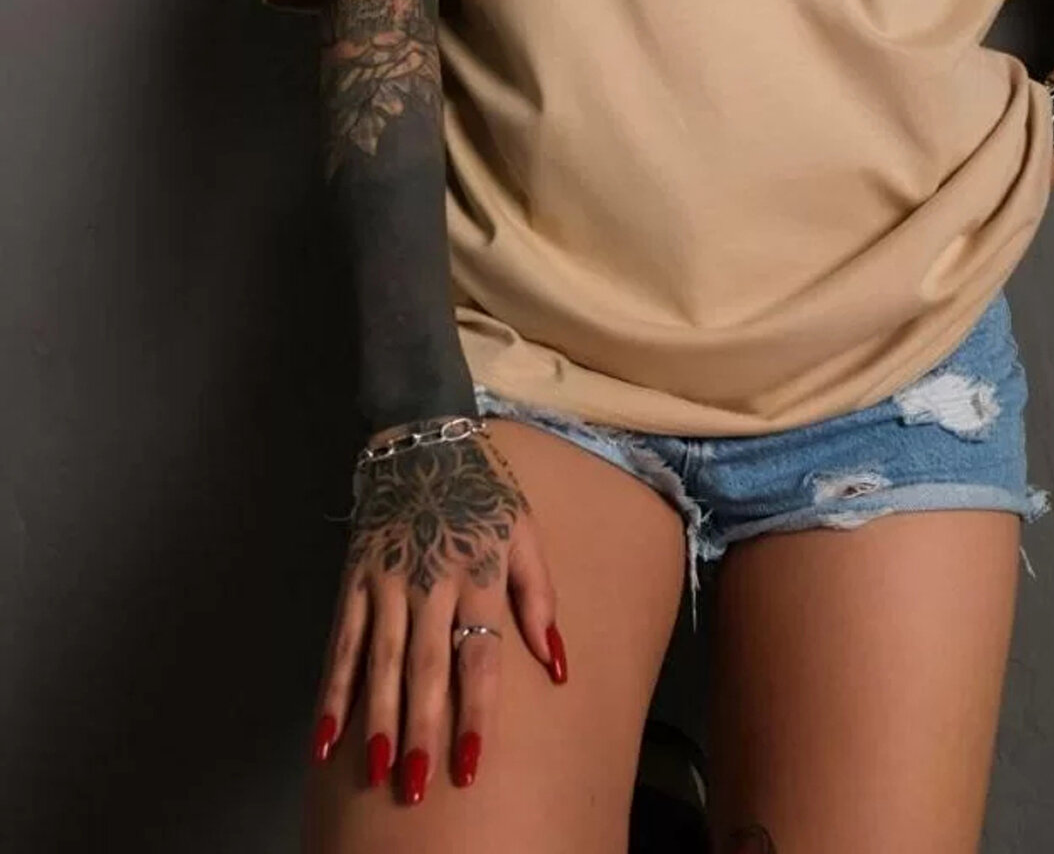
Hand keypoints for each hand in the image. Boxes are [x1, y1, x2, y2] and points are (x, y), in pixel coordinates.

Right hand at [309, 425, 566, 802]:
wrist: (421, 436)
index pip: (478, 652)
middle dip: (424, 728)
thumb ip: (540, 597)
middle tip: (420, 785)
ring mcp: (388, 579)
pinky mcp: (355, 577)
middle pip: (427, 664)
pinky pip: (341, 642)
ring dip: (378, 719)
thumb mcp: (525, 530)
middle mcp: (433, 579)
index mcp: (481, 570)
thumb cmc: (483, 492)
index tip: (472, 765)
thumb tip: (558, 665)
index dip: (475, 711)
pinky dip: (333, 691)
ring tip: (378, 771)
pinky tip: (325, 738)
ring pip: (381, 659)